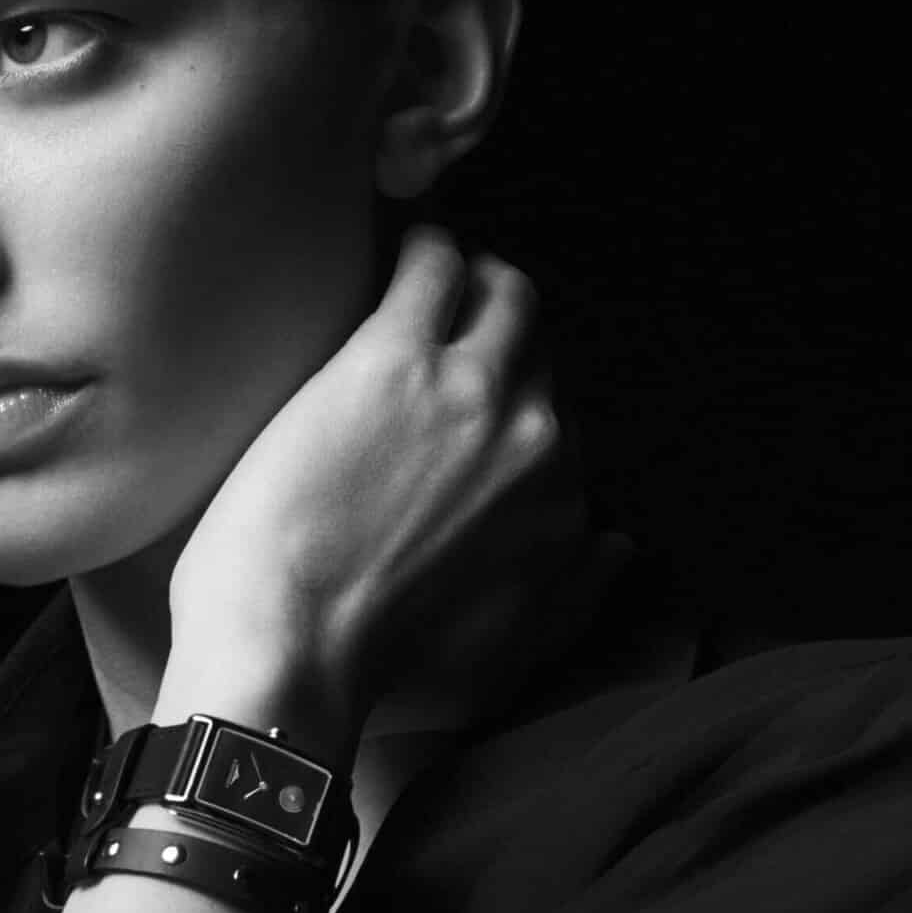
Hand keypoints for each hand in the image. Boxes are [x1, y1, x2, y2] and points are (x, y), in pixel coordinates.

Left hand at [162, 227, 609, 759]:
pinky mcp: (393, 355)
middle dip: (502, 327)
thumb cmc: (383, 666)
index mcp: (562, 505)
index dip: (513, 405)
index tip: (475, 400)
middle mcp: (534, 438)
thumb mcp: (513, 652)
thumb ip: (576, 595)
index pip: (558, 426)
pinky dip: (421, 245)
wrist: (293, 650)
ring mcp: (467, 388)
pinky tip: (397, 246)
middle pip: (537, 350)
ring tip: (433, 271)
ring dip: (472, 275)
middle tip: (454, 318)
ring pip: (500, 292)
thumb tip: (618, 544)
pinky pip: (432, 266)